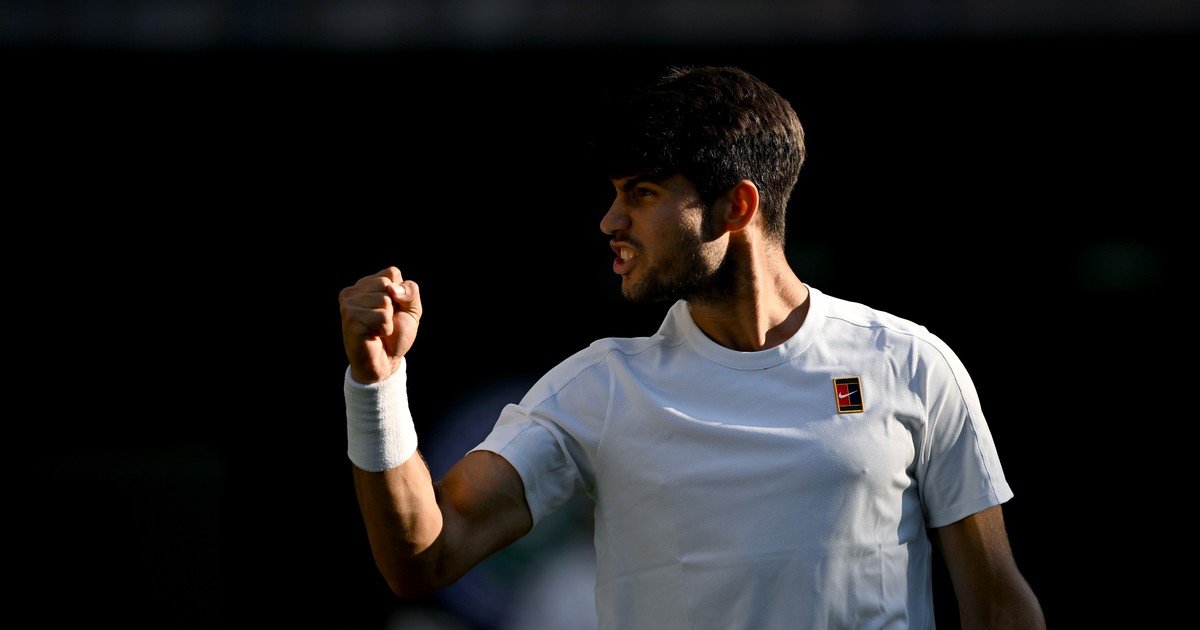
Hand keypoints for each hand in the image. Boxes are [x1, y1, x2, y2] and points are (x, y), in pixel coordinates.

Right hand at [339, 266, 421, 383]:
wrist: (386, 362)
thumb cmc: (396, 334)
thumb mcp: (412, 308)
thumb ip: (410, 291)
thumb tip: (392, 289)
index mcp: (366, 285)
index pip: (392, 272)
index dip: (401, 293)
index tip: (393, 310)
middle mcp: (353, 291)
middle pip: (387, 284)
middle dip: (394, 306)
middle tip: (384, 322)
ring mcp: (349, 304)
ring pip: (384, 300)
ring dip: (389, 320)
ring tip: (378, 329)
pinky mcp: (350, 318)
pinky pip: (382, 316)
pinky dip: (385, 328)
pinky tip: (374, 335)